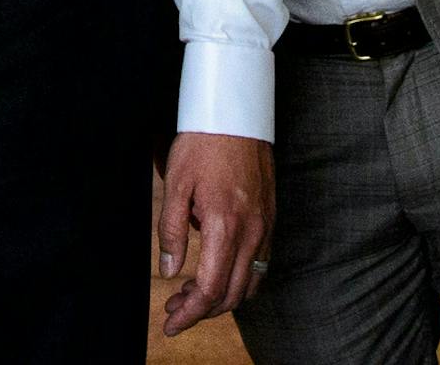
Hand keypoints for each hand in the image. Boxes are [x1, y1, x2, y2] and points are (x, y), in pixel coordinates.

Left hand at [156, 131, 274, 334]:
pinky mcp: (270, 219)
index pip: (210, 288)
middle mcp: (252, 232)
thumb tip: (169, 270)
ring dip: (220, 298)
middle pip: (231, 294)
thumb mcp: (175, 184)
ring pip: (248, 283)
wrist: (236, 115)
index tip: (170, 324)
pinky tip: (216, 272)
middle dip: (201, 311)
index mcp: (225, 226)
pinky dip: (238, 280)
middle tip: (174, 311)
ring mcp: (265, 227)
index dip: (189, 313)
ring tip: (190, 295)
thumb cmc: (203, 145)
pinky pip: (259, 264)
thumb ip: (170, 230)